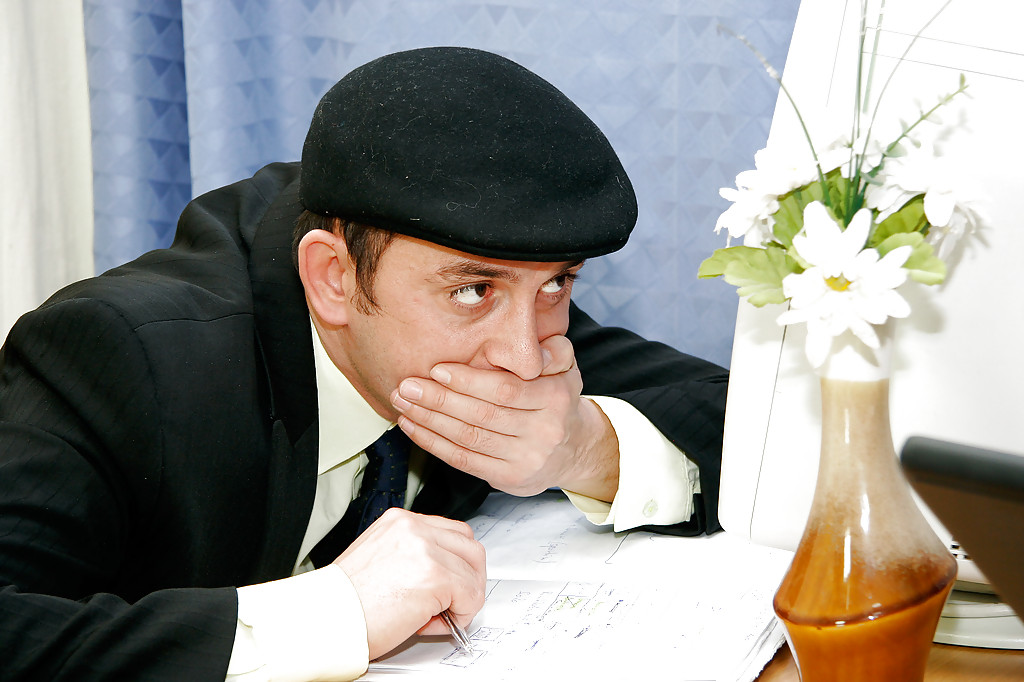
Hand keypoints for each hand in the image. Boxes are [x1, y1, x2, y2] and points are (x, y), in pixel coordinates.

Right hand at [334, 508, 485, 659]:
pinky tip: (430, 623)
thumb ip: (411, 558)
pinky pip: (470, 596)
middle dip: (468, 579)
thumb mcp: (378, 560)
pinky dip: (459, 616)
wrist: (325, 619)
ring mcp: (425, 549)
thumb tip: (441, 574)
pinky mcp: (434, 576)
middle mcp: (414, 528)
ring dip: (463, 599)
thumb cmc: (344, 602)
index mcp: (399, 521)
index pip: (451, 532)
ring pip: (474, 573)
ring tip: (436, 615)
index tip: (450, 583)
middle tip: (451, 603)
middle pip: (470, 548)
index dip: (455, 563)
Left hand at [389, 335, 619, 499]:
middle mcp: (543, 432)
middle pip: (482, 416)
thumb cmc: (557, 398)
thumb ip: (554, 351)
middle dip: (439, 400)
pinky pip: (463, 460)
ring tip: (403, 403)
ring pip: (469, 438)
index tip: (437, 370)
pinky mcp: (508, 478)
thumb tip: (534, 349)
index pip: (505, 391)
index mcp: (556, 399)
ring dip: (430, 420)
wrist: (572, 449)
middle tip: (407, 386)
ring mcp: (525, 459)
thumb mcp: (566, 368)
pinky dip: (433, 443)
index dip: (468, 381)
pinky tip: (413, 426)